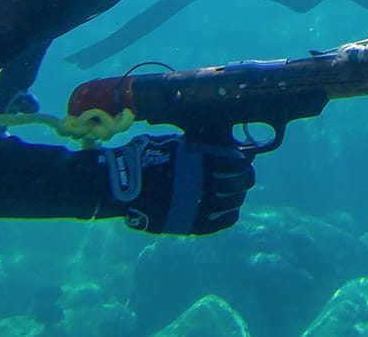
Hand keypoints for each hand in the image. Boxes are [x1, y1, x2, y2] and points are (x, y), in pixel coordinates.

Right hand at [104, 134, 253, 234]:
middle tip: (243, 177)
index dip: (244, 161)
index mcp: (201, 160)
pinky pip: (223, 221)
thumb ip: (202, 146)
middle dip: (244, 178)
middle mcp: (203, 182)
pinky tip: (228, 209)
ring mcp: (198, 204)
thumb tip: (231, 145)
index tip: (244, 160)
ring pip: (234, 201)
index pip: (238, 162)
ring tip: (233, 192)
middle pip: (242, 182)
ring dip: (236, 195)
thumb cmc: (147, 158)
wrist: (122, 184)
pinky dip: (229, 214)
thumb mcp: (176, 143)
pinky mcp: (193, 223)